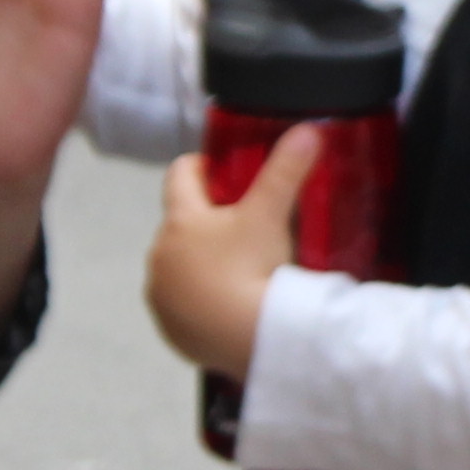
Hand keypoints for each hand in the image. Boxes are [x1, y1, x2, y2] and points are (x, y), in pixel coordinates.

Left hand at [148, 123, 319, 378]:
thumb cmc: (253, 268)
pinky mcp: (169, 329)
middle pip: (179, 223)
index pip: (179, 174)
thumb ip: (287, 169)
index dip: (200, 166)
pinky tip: (226, 306)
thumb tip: (309, 130)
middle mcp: (160, 254)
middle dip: (205, 222)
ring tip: (237, 272)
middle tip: (243, 227)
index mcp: (179, 220)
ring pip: (178, 266)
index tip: (222, 172)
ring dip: (199, 263)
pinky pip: (180, 306)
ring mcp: (161, 295)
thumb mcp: (271, 214)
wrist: (249, 339)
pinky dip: (198, 302)